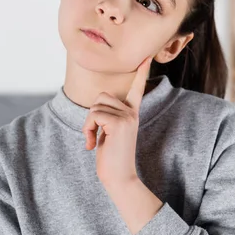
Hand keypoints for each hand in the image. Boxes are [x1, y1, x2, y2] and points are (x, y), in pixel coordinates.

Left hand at [82, 57, 151, 191]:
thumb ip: (108, 117)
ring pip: (96, 106)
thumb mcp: (110, 133)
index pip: (137, 89)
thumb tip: (97, 111)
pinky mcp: (119, 122)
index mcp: (131, 113)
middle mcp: (132, 112)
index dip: (141, 72)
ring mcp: (127, 116)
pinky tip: (93, 144)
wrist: (119, 177)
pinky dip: (88, 129)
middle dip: (92, 115)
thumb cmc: (111, 158)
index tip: (147, 57)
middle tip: (94, 135)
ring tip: (95, 140)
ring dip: (89, 124)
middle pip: (102, 96)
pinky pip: (94, 116)